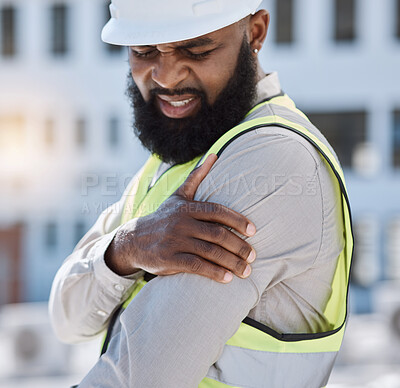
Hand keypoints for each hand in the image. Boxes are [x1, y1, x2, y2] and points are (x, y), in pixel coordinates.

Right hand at [105, 154, 255, 282]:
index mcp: (187, 208)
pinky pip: (196, 266)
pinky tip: (227, 278)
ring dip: (231, 262)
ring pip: (210, 252)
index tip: (253, 231)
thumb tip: (215, 155)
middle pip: (217, 234)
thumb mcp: (179, 196)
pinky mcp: (169, 259)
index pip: (217, 212)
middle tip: (253, 256)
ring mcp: (175, 241)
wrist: (134, 239)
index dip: (237, 221)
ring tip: (246, 270)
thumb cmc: (164, 217)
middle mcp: (182, 223)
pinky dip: (214, 273)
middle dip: (239, 246)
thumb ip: (197, 177)